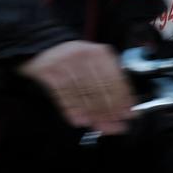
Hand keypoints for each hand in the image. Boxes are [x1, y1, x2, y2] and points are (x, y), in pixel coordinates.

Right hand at [18, 41, 135, 134]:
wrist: (44, 47)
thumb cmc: (76, 59)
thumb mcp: (97, 64)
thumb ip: (112, 84)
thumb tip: (127, 108)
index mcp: (100, 54)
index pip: (115, 80)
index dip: (122, 101)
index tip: (127, 115)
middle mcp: (83, 56)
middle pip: (100, 90)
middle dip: (108, 111)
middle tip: (114, 125)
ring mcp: (64, 63)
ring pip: (83, 95)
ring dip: (92, 114)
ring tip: (99, 125)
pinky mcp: (48, 71)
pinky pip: (64, 95)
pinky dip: (73, 110)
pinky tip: (80, 120)